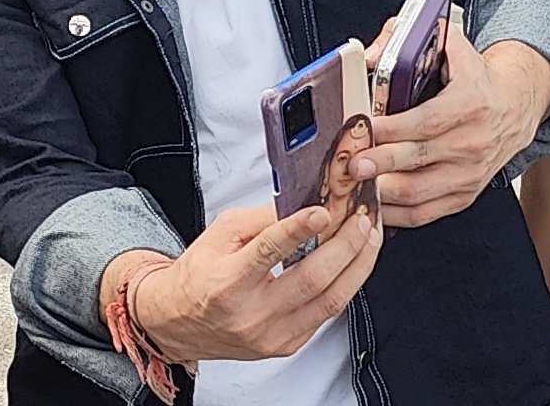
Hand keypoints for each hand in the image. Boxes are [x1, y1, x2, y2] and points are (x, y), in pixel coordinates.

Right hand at [132, 204, 380, 361]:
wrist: (180, 321)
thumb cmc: (199, 274)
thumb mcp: (220, 233)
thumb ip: (260, 220)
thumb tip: (301, 204)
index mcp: (228, 280)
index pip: (269, 251)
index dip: (299, 229)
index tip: (323, 211)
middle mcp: (252, 313)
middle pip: (312, 279)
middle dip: (345, 245)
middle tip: (363, 219)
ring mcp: (273, 334)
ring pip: (330, 301)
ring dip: (357, 266)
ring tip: (369, 238)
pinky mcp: (287, 345)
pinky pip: (325, 314)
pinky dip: (345, 285)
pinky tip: (353, 264)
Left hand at [354, 27, 549, 227]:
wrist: (514, 106)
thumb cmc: (474, 77)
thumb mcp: (449, 45)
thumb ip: (404, 39)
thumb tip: (367, 55)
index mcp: (469, 105)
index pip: (425, 122)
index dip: (391, 129)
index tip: (363, 129)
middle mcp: (472, 142)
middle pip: (418, 159)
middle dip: (380, 163)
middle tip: (351, 163)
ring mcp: (469, 173)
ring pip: (420, 191)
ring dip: (383, 192)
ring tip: (354, 185)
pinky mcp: (464, 194)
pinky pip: (427, 212)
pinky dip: (397, 213)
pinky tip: (373, 205)